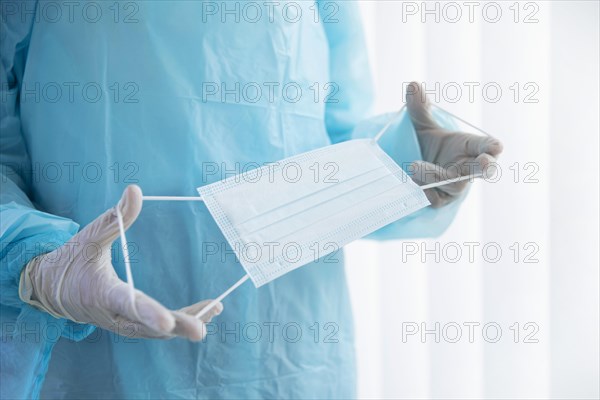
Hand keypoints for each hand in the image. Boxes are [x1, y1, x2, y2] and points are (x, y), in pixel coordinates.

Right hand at [19, 185, 221, 340]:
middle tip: (200, 329)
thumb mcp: (90, 235)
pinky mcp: (127, 324)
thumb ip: (117, 217)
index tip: (167, 322)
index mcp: (102, 292)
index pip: (128, 304)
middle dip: (176, 327)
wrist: (49, 288)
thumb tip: (136, 190)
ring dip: (184, 324)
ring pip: (154, 331)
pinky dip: (178, 323)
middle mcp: (113, 314)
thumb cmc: (71, 259)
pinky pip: (154, 329)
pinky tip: (204, 315)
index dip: (148, 313)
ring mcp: (120, 323)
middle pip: (147, 326)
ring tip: (213, 311)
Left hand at [406, 82, 503, 207]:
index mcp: (469, 146)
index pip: (487, 146)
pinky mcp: (442, 200)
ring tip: (413, 165)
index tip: (495, 147)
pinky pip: (436, 198)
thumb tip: (413, 85)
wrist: (406, 169)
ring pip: (454, 185)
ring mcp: (455, 186)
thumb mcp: (420, 126)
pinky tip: (412, 182)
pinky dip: (424, 190)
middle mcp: (467, 167)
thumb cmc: (425, 145)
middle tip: (486, 162)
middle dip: (486, 166)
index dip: (491, 147)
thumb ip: (419, 108)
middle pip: (483, 170)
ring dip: (435, 175)